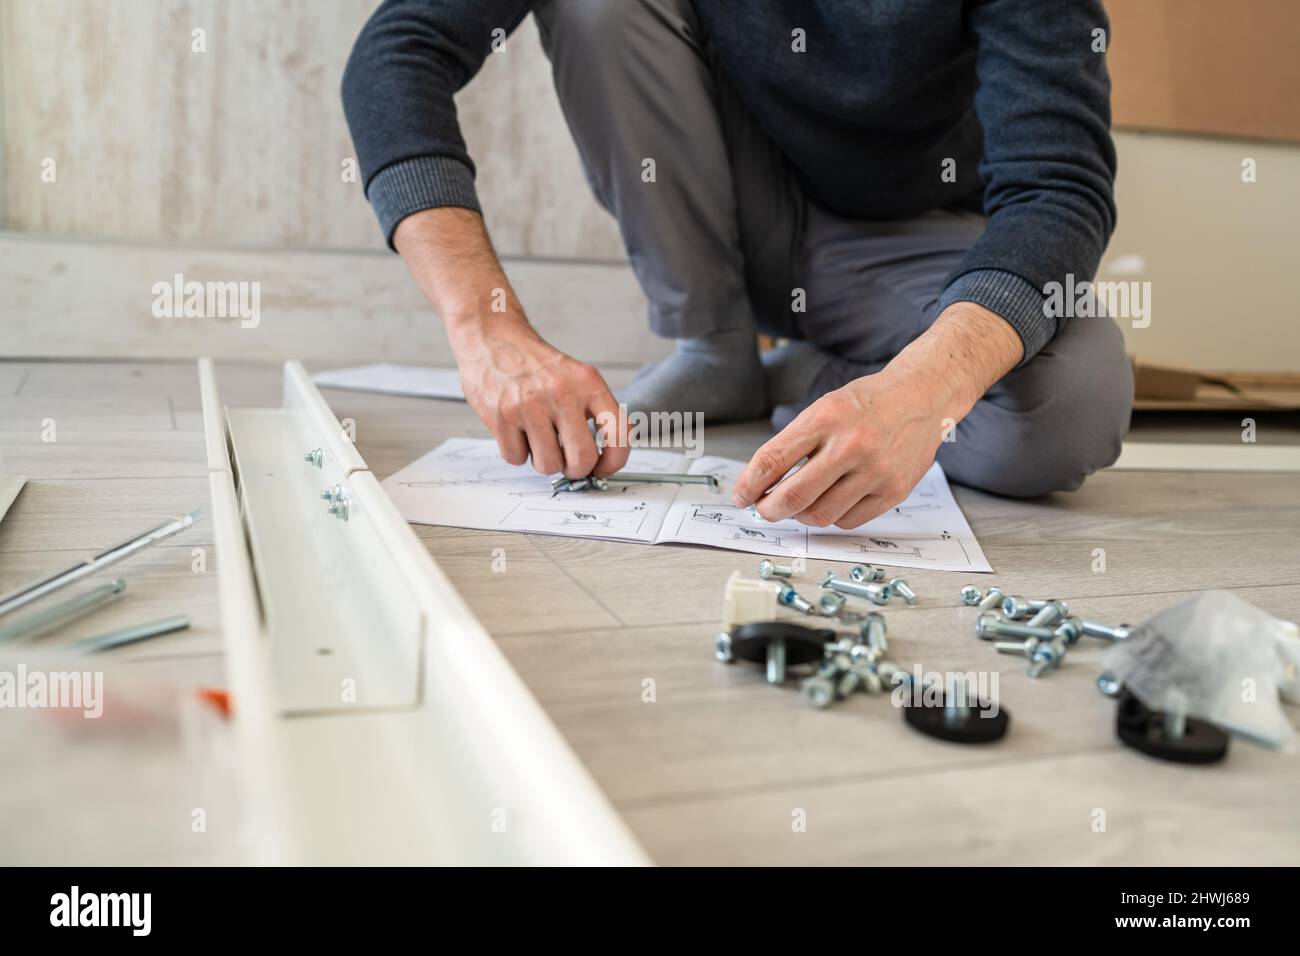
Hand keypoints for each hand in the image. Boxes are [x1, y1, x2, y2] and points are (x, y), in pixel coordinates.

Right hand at [452, 317, 629, 478]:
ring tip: (538, 439)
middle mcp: (562, 393)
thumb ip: (592, 413)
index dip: (614, 461)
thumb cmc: (536, 365)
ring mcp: (530, 405)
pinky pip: (516, 458)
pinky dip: (517, 451)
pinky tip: (516, 430)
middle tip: (568, 463)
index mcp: (588, 383)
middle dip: (576, 471)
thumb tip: (600, 461)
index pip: (619, 432)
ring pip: (548, 465)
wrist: (493, 339)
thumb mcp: (575, 377)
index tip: (603, 468)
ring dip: (544, 461)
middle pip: (583, 459)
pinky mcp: (502, 415)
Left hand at [732, 367, 944, 527]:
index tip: (742, 496)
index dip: (749, 484)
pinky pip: (848, 520)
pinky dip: (831, 516)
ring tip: (798, 505)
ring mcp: (876, 470)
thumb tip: (761, 484)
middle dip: (769, 509)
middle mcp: (852, 445)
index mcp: (826, 417)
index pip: (774, 460)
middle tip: (764, 509)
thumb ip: (794, 444)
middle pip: (794, 496)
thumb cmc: (867, 404)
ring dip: (800, 515)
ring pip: (820, 515)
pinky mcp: (894, 490)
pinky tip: (830, 502)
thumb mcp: (824, 408)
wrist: (923, 396)